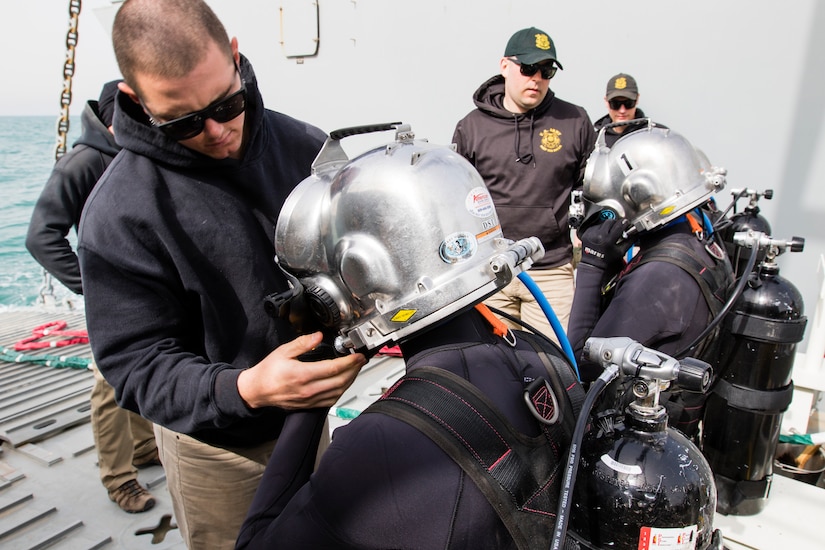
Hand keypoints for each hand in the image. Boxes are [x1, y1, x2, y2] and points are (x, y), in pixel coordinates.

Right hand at [237, 332, 366, 409]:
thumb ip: (303, 343)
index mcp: (302, 375)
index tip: (358, 356)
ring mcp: (309, 400)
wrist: (257, 391)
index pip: (333, 369)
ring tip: (355, 369)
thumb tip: (318, 336)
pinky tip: (343, 383)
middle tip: (360, 360)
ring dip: (350, 380)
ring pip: (338, 392)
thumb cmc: (268, 372)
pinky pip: (331, 400)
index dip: (350, 362)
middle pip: (340, 381)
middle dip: (354, 370)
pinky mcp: (309, 405)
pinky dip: (341, 391)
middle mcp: (308, 390)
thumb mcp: (283, 351)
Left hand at [577, 216, 631, 270]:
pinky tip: (601, 235)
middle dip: (615, 223)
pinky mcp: (586, 233)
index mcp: (608, 240)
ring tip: (609, 232)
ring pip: (602, 223)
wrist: (593, 264)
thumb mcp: (621, 251)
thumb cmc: (607, 259)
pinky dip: (600, 229)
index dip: (624, 223)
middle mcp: (598, 235)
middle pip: (610, 221)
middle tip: (618, 227)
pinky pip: (595, 226)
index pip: (619, 226)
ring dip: (607, 226)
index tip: (626, 222)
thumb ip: (630, 241)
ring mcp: (591, 234)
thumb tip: (636, 233)